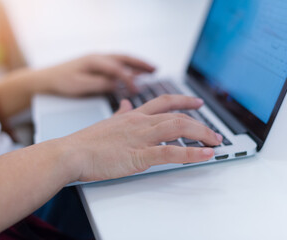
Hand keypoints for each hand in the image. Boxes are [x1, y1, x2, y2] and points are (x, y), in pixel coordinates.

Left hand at [36, 54, 154, 95]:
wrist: (46, 78)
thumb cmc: (61, 81)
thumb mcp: (79, 85)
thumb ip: (99, 84)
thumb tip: (116, 84)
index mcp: (94, 61)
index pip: (117, 69)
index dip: (129, 79)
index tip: (137, 89)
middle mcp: (98, 57)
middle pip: (124, 58)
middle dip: (141, 63)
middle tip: (155, 69)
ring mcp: (98, 60)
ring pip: (122, 60)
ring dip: (137, 65)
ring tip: (151, 71)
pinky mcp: (97, 66)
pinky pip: (117, 66)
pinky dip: (129, 69)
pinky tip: (134, 75)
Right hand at [63, 95, 222, 181]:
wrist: (71, 153)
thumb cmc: (86, 142)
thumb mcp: (107, 122)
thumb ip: (121, 113)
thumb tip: (126, 105)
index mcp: (134, 115)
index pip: (164, 101)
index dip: (184, 100)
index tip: (197, 102)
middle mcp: (140, 122)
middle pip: (177, 115)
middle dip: (200, 122)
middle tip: (214, 131)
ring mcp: (141, 138)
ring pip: (178, 128)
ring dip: (201, 134)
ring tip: (215, 141)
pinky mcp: (139, 155)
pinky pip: (170, 152)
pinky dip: (191, 153)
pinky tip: (205, 154)